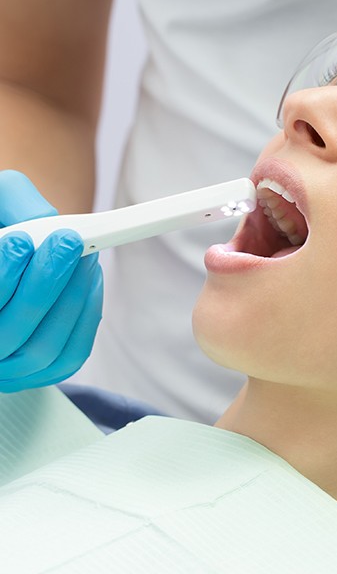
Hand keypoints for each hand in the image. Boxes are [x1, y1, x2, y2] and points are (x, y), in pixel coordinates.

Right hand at [0, 170, 102, 391]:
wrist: (12, 246)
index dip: (0, 276)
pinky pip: (69, 356)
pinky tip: (89, 279)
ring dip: (69, 299)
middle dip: (42, 283)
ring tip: (84, 256)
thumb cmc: (2, 224)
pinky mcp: (37, 372)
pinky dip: (85, 317)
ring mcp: (4, 367)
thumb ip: (12, 204)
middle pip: (6, 333)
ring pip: (40, 349)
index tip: (20, 242)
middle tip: (68, 242)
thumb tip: (43, 224)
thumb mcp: (0, 201)